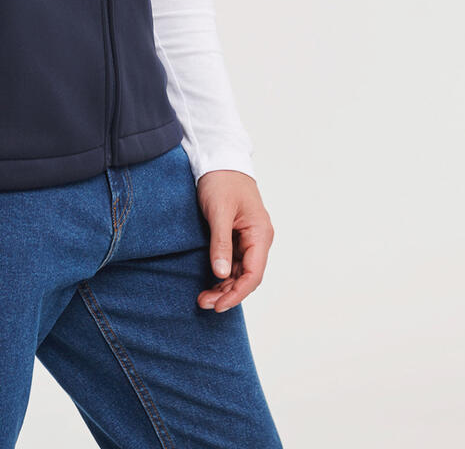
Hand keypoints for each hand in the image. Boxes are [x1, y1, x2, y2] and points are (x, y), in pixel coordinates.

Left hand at [195, 170, 274, 312]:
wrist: (218, 159)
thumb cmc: (221, 180)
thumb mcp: (219, 211)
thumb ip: (221, 243)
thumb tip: (222, 273)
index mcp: (260, 233)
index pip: (254, 273)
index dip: (237, 293)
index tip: (219, 305)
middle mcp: (258, 238)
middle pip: (247, 276)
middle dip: (228, 293)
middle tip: (204, 303)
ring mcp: (248, 238)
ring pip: (240, 272)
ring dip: (224, 286)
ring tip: (204, 298)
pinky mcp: (237, 235)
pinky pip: (233, 262)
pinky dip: (223, 274)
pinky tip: (211, 283)